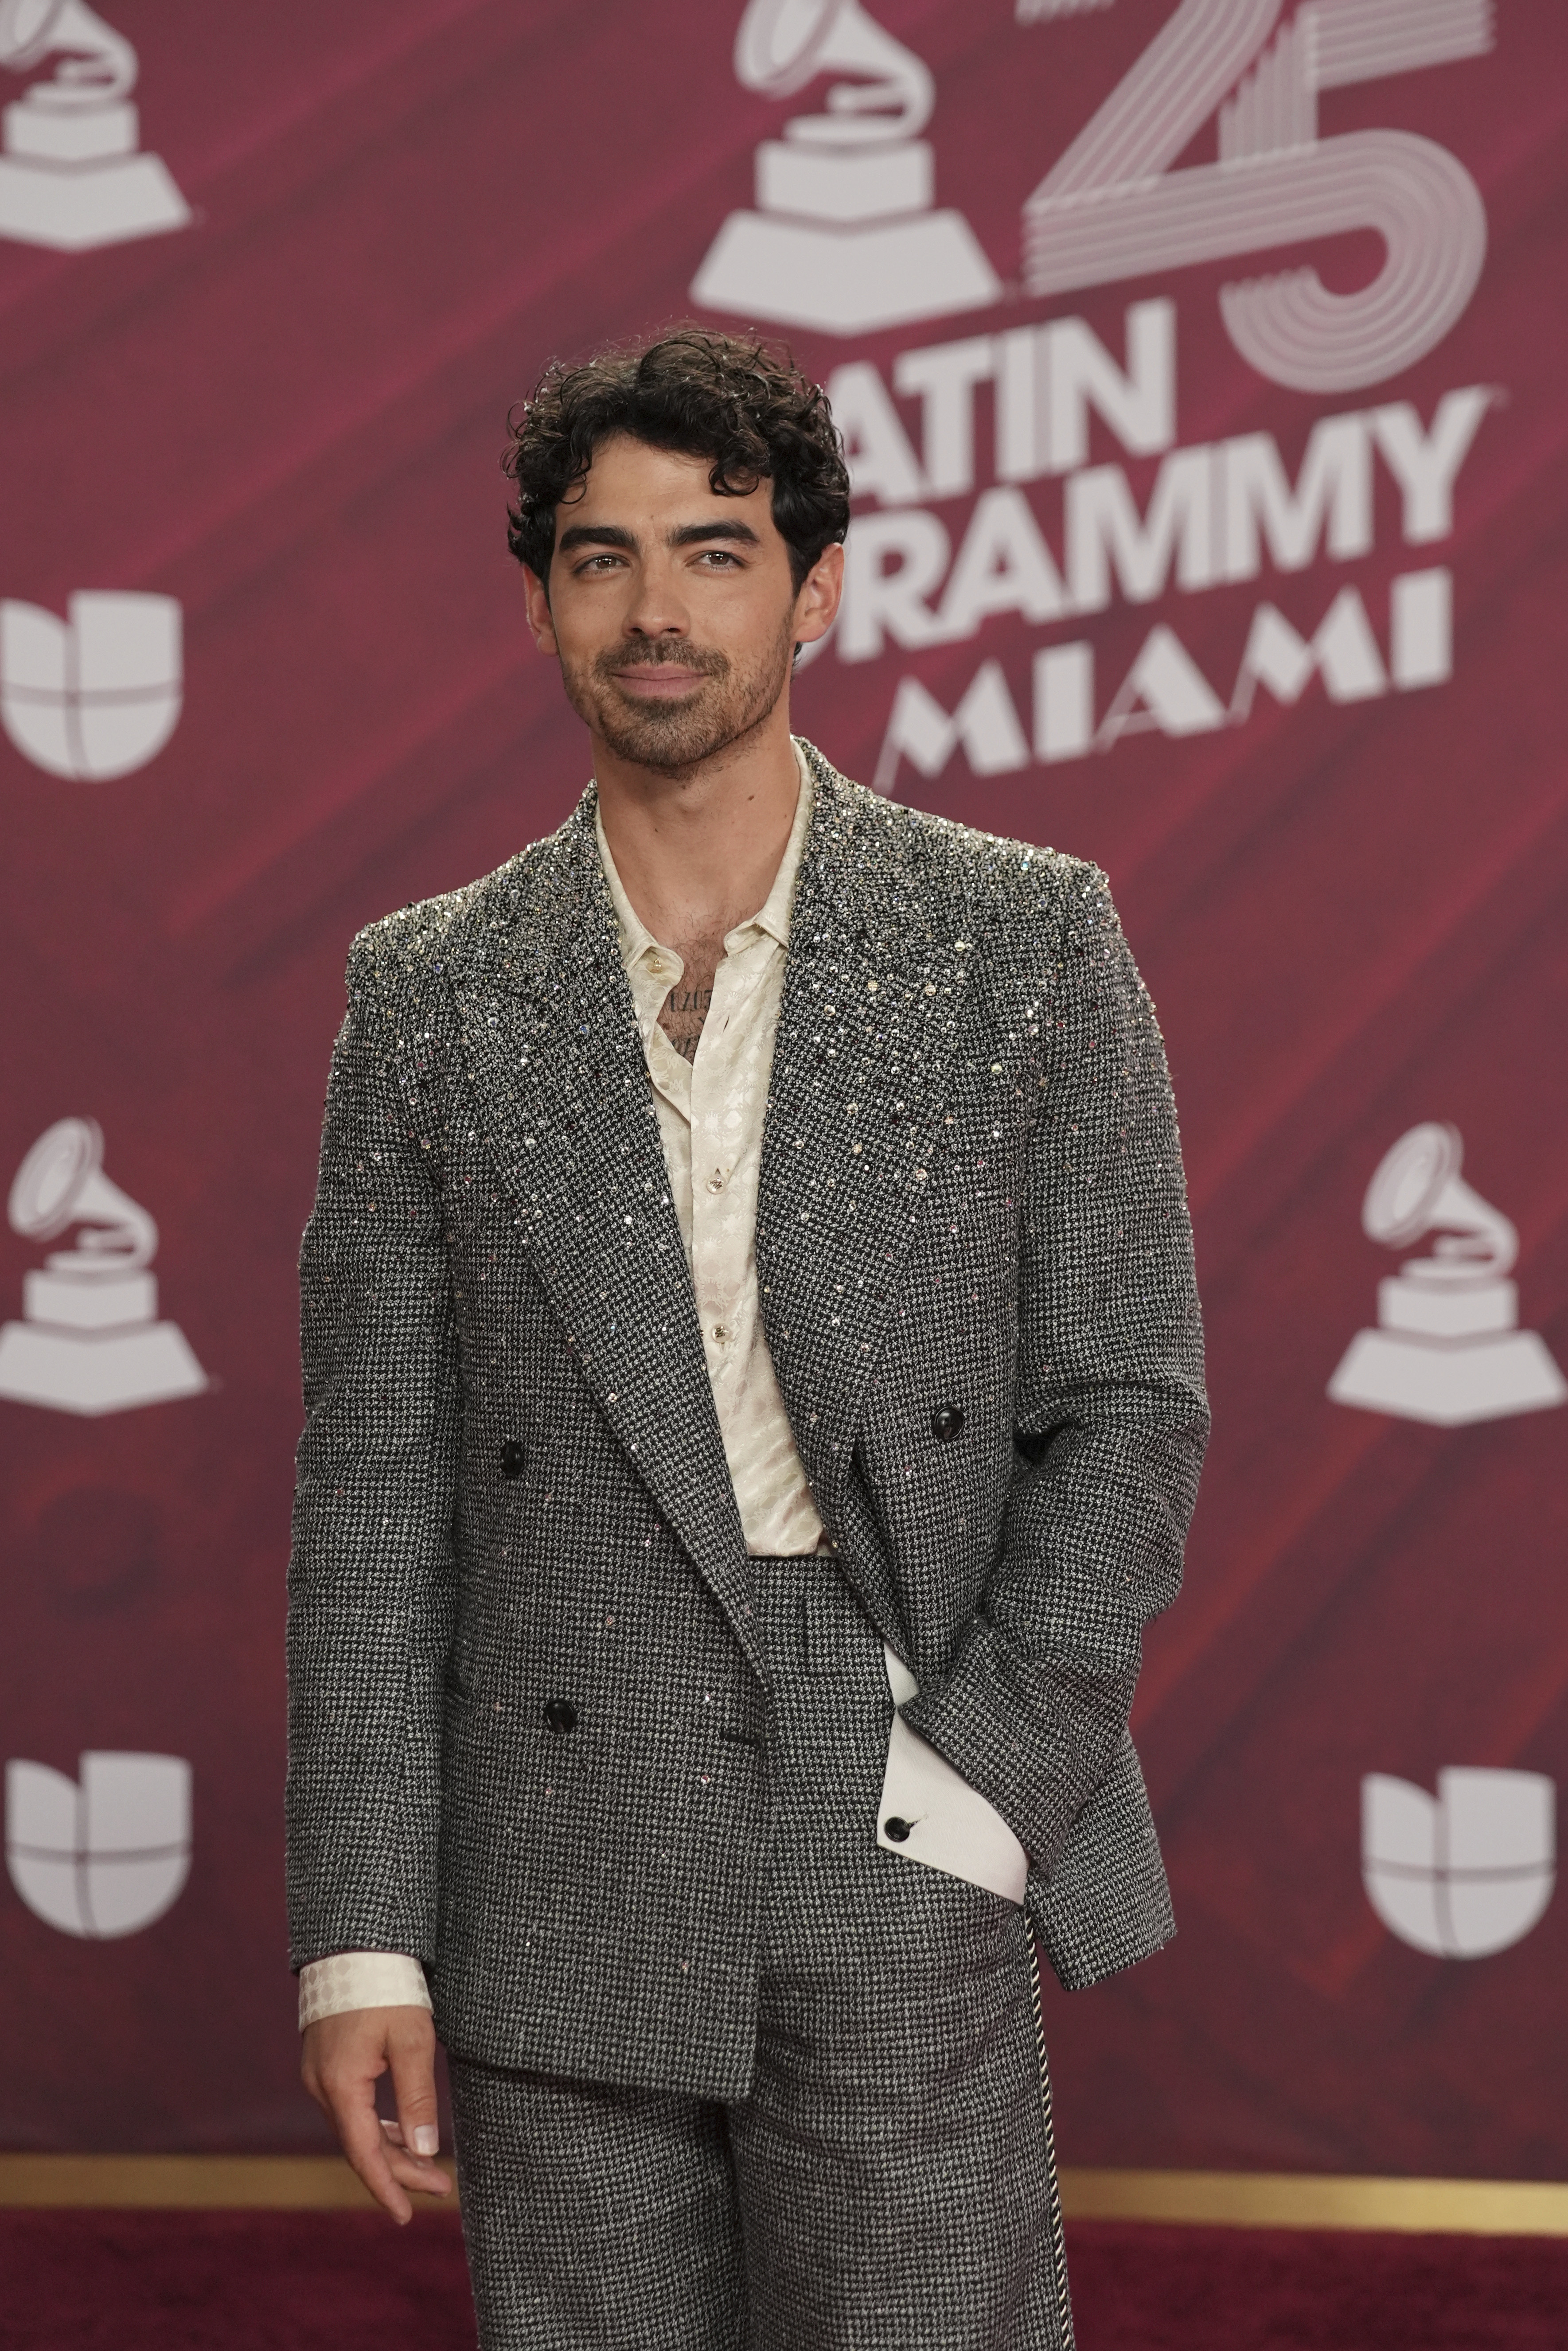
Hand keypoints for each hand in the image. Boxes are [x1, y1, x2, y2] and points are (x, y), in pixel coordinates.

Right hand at [301, 2005, 452, 2223]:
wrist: (354, 1943)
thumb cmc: (386, 1986)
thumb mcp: (413, 2038)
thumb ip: (417, 2096)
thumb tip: (425, 2151)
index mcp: (341, 2084)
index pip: (363, 2153)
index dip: (386, 2187)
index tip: (406, 2216)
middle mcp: (322, 2086)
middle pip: (360, 2144)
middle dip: (400, 2170)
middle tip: (440, 2186)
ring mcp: (319, 2075)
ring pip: (356, 2128)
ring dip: (390, 2149)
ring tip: (428, 2167)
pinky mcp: (326, 2064)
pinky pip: (351, 2108)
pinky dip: (377, 2125)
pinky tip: (400, 2133)